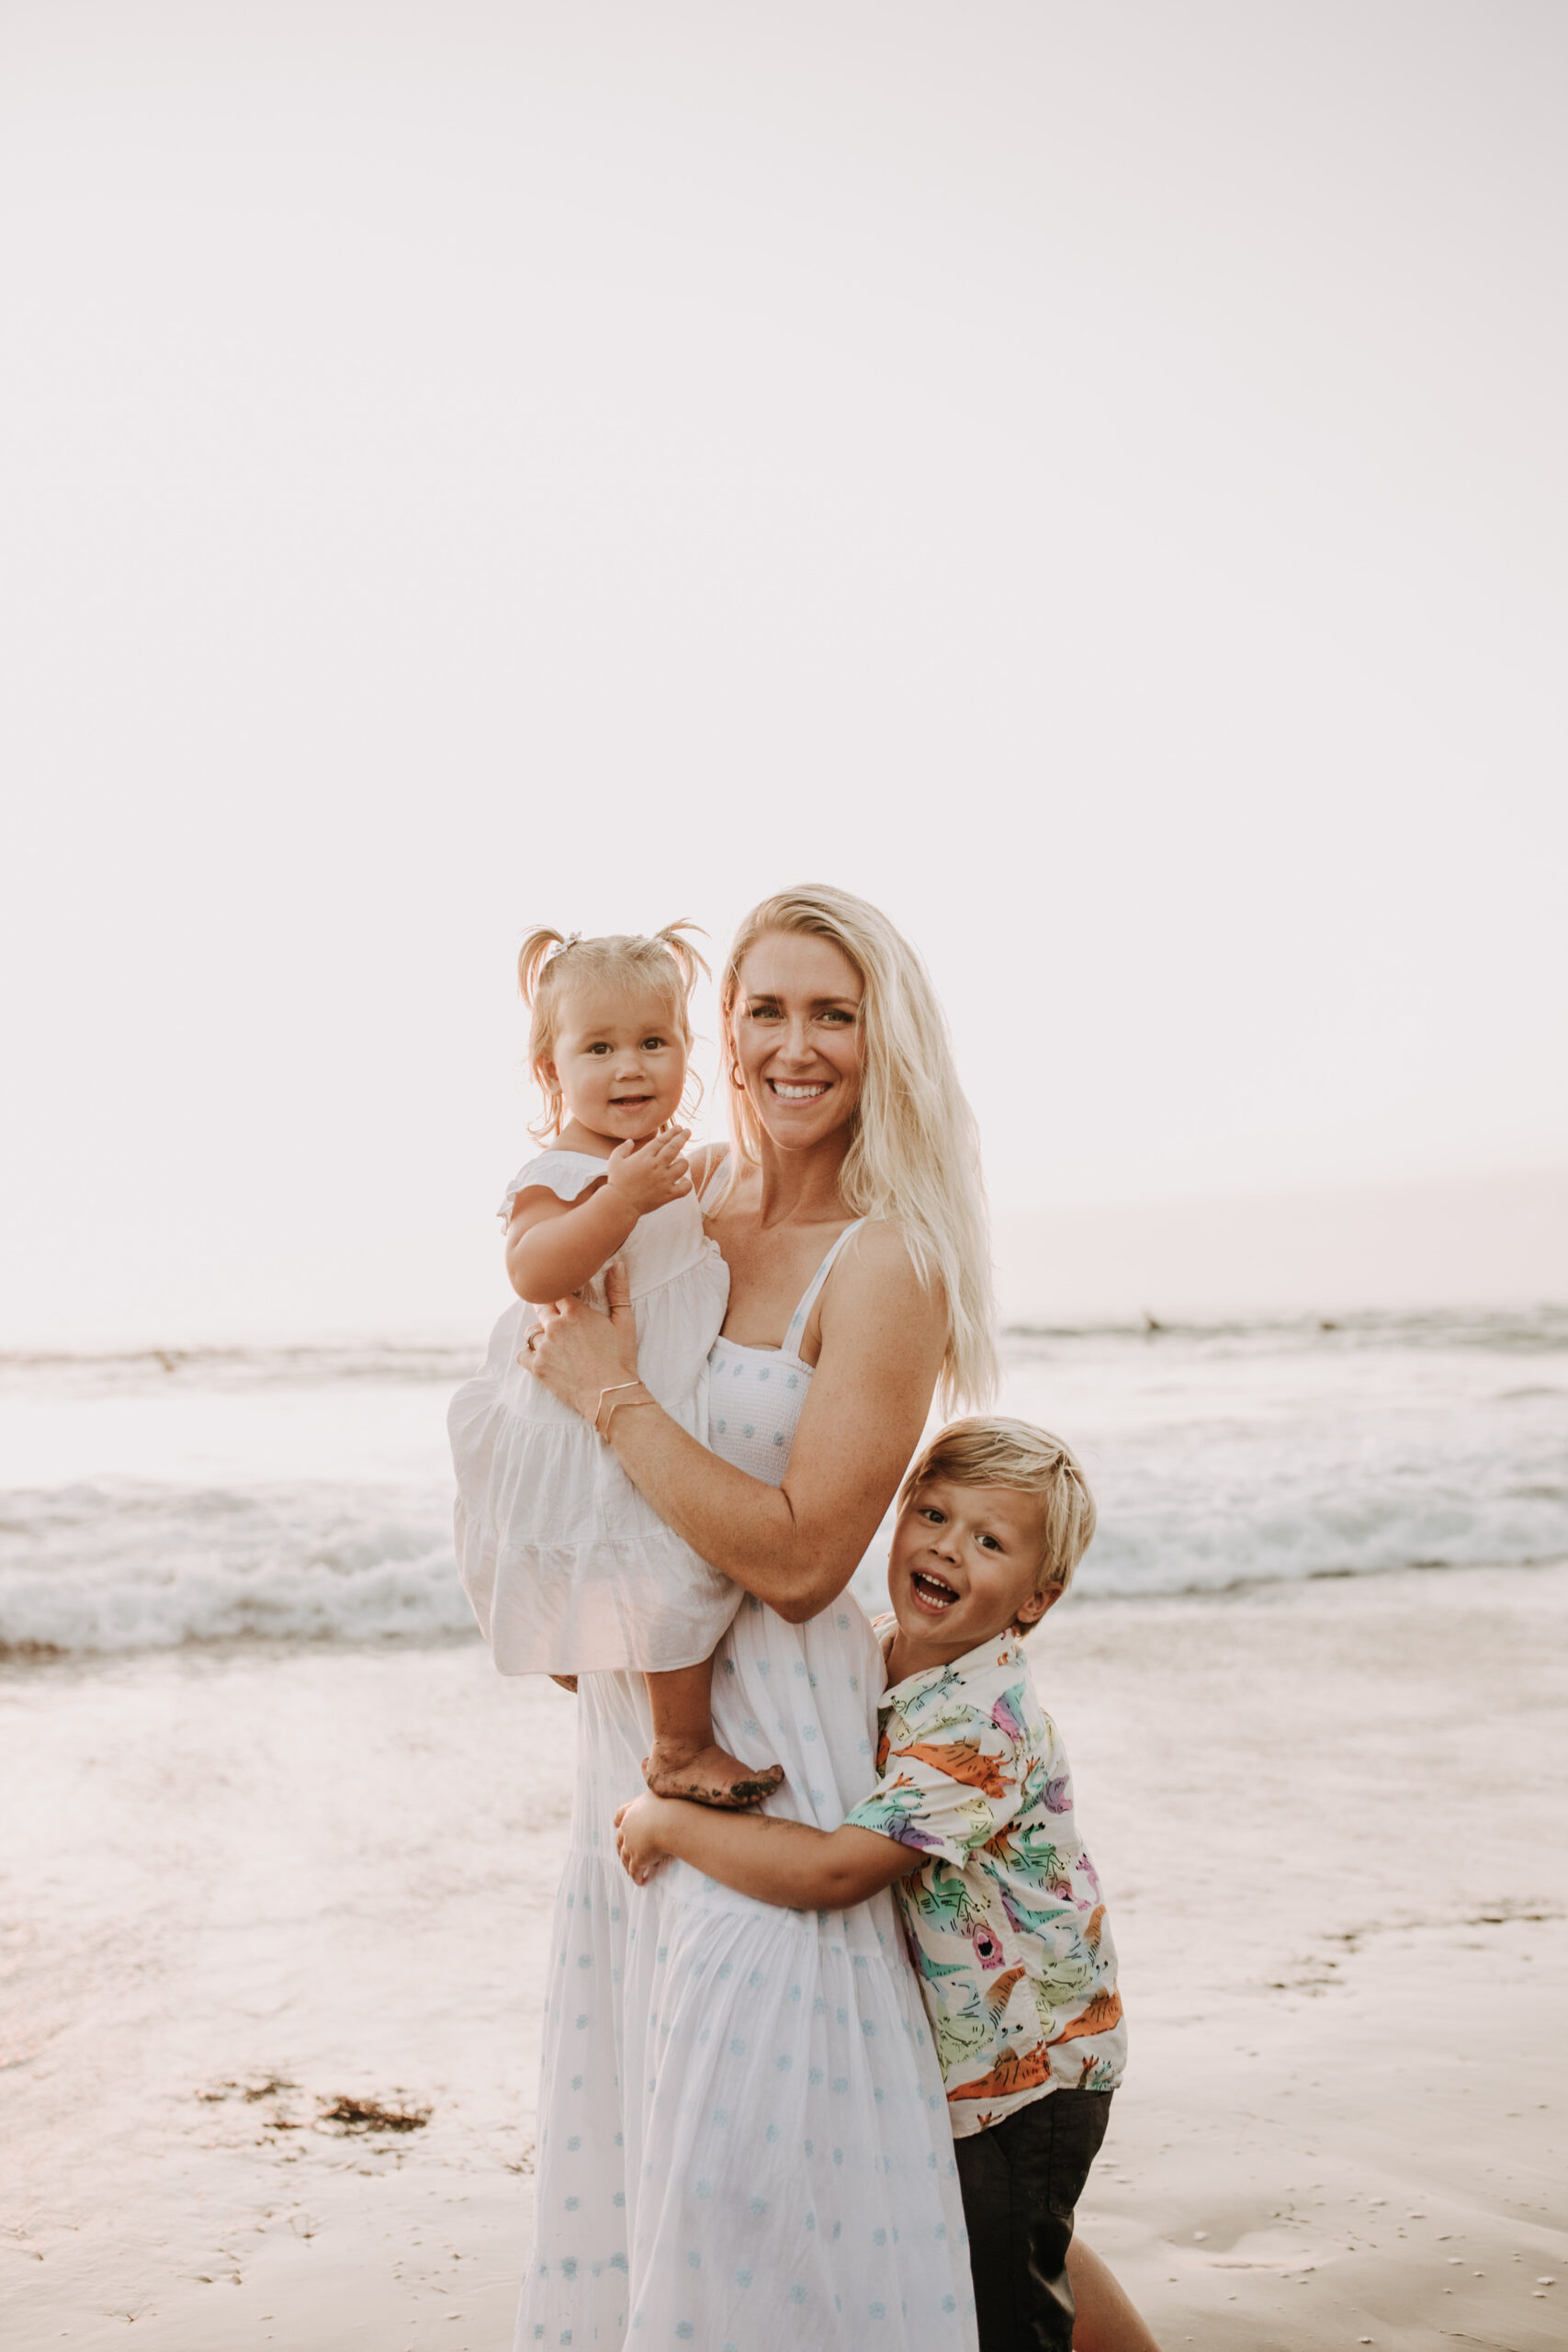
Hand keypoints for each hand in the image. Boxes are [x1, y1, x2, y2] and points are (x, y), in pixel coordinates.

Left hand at [526, 1259, 640, 1422]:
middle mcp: (555, 1327)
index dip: (561, 1290)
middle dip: (547, 1307)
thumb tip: (617, 1264)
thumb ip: (618, 1290)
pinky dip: (529, 1353)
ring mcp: (543, 1347)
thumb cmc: (620, 1359)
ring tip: (553, 1339)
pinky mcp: (537, 1367)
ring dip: (540, 1331)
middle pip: (541, 1306)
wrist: (610, 1396)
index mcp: (575, 1312)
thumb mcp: (625, 1322)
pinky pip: (522, 1353)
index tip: (565, 1294)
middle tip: (556, 1313)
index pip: (558, 1290)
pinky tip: (542, 1355)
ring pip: (532, 1330)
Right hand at [604, 1127, 691, 1215]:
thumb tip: (630, 1141)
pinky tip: (682, 1181)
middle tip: (687, 1131)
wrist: (619, 1204)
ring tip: (681, 1162)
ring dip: (683, 1162)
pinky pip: (685, 1187)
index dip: (672, 1132)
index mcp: (644, 1156)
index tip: (679, 1128)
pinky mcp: (668, 1194)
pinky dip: (687, 1183)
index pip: (662, 1140)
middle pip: (675, 1147)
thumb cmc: (616, 1182)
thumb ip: (622, 1149)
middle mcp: (656, 1166)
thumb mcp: (615, 1161)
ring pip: (683, 1165)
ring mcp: (664, 1180)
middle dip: (682, 1137)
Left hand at [614, 1793, 674, 1884]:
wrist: (672, 1821)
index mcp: (632, 1810)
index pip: (621, 1814)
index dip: (618, 1819)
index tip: (615, 1823)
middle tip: (621, 1850)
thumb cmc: (671, 1805)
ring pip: (624, 1856)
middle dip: (620, 1845)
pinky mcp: (638, 1859)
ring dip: (627, 1864)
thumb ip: (657, 1792)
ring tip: (631, 1870)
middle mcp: (628, 1827)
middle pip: (619, 1838)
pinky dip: (637, 1876)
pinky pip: (635, 1871)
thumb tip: (660, 1780)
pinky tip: (641, 1881)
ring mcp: (631, 1844)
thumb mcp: (661, 1791)